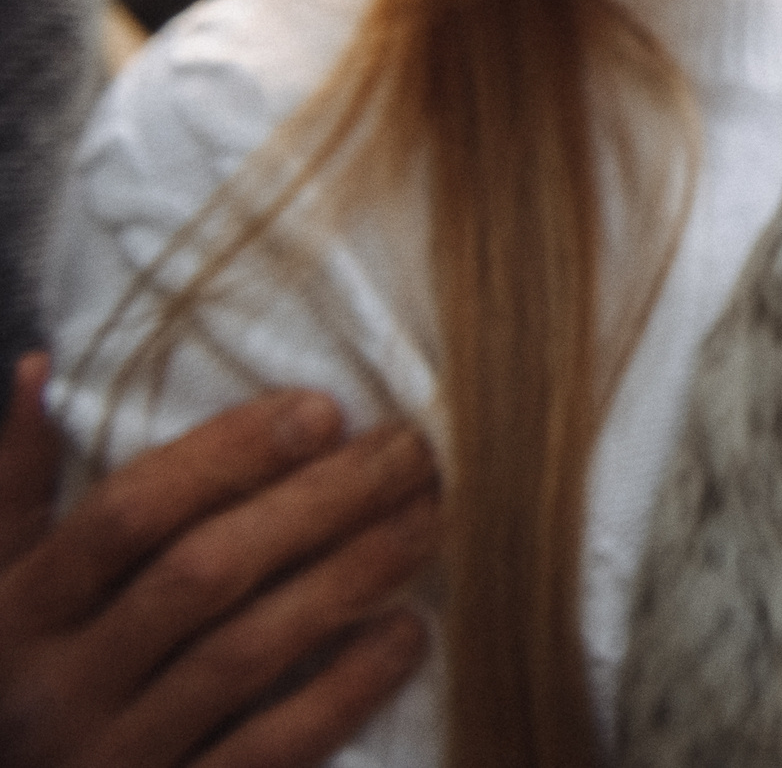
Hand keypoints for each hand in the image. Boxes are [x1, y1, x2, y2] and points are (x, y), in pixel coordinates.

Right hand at [0, 354, 438, 767]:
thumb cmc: (19, 680)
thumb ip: (17, 486)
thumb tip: (37, 366)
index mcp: (13, 616)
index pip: (129, 511)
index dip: (228, 454)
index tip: (325, 409)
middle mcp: (56, 688)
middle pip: (203, 573)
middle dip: (317, 503)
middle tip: (412, 451)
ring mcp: (115, 757)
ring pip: (246, 653)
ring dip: (348, 578)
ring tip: (428, 519)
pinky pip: (272, 748)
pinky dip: (347, 687)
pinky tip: (408, 631)